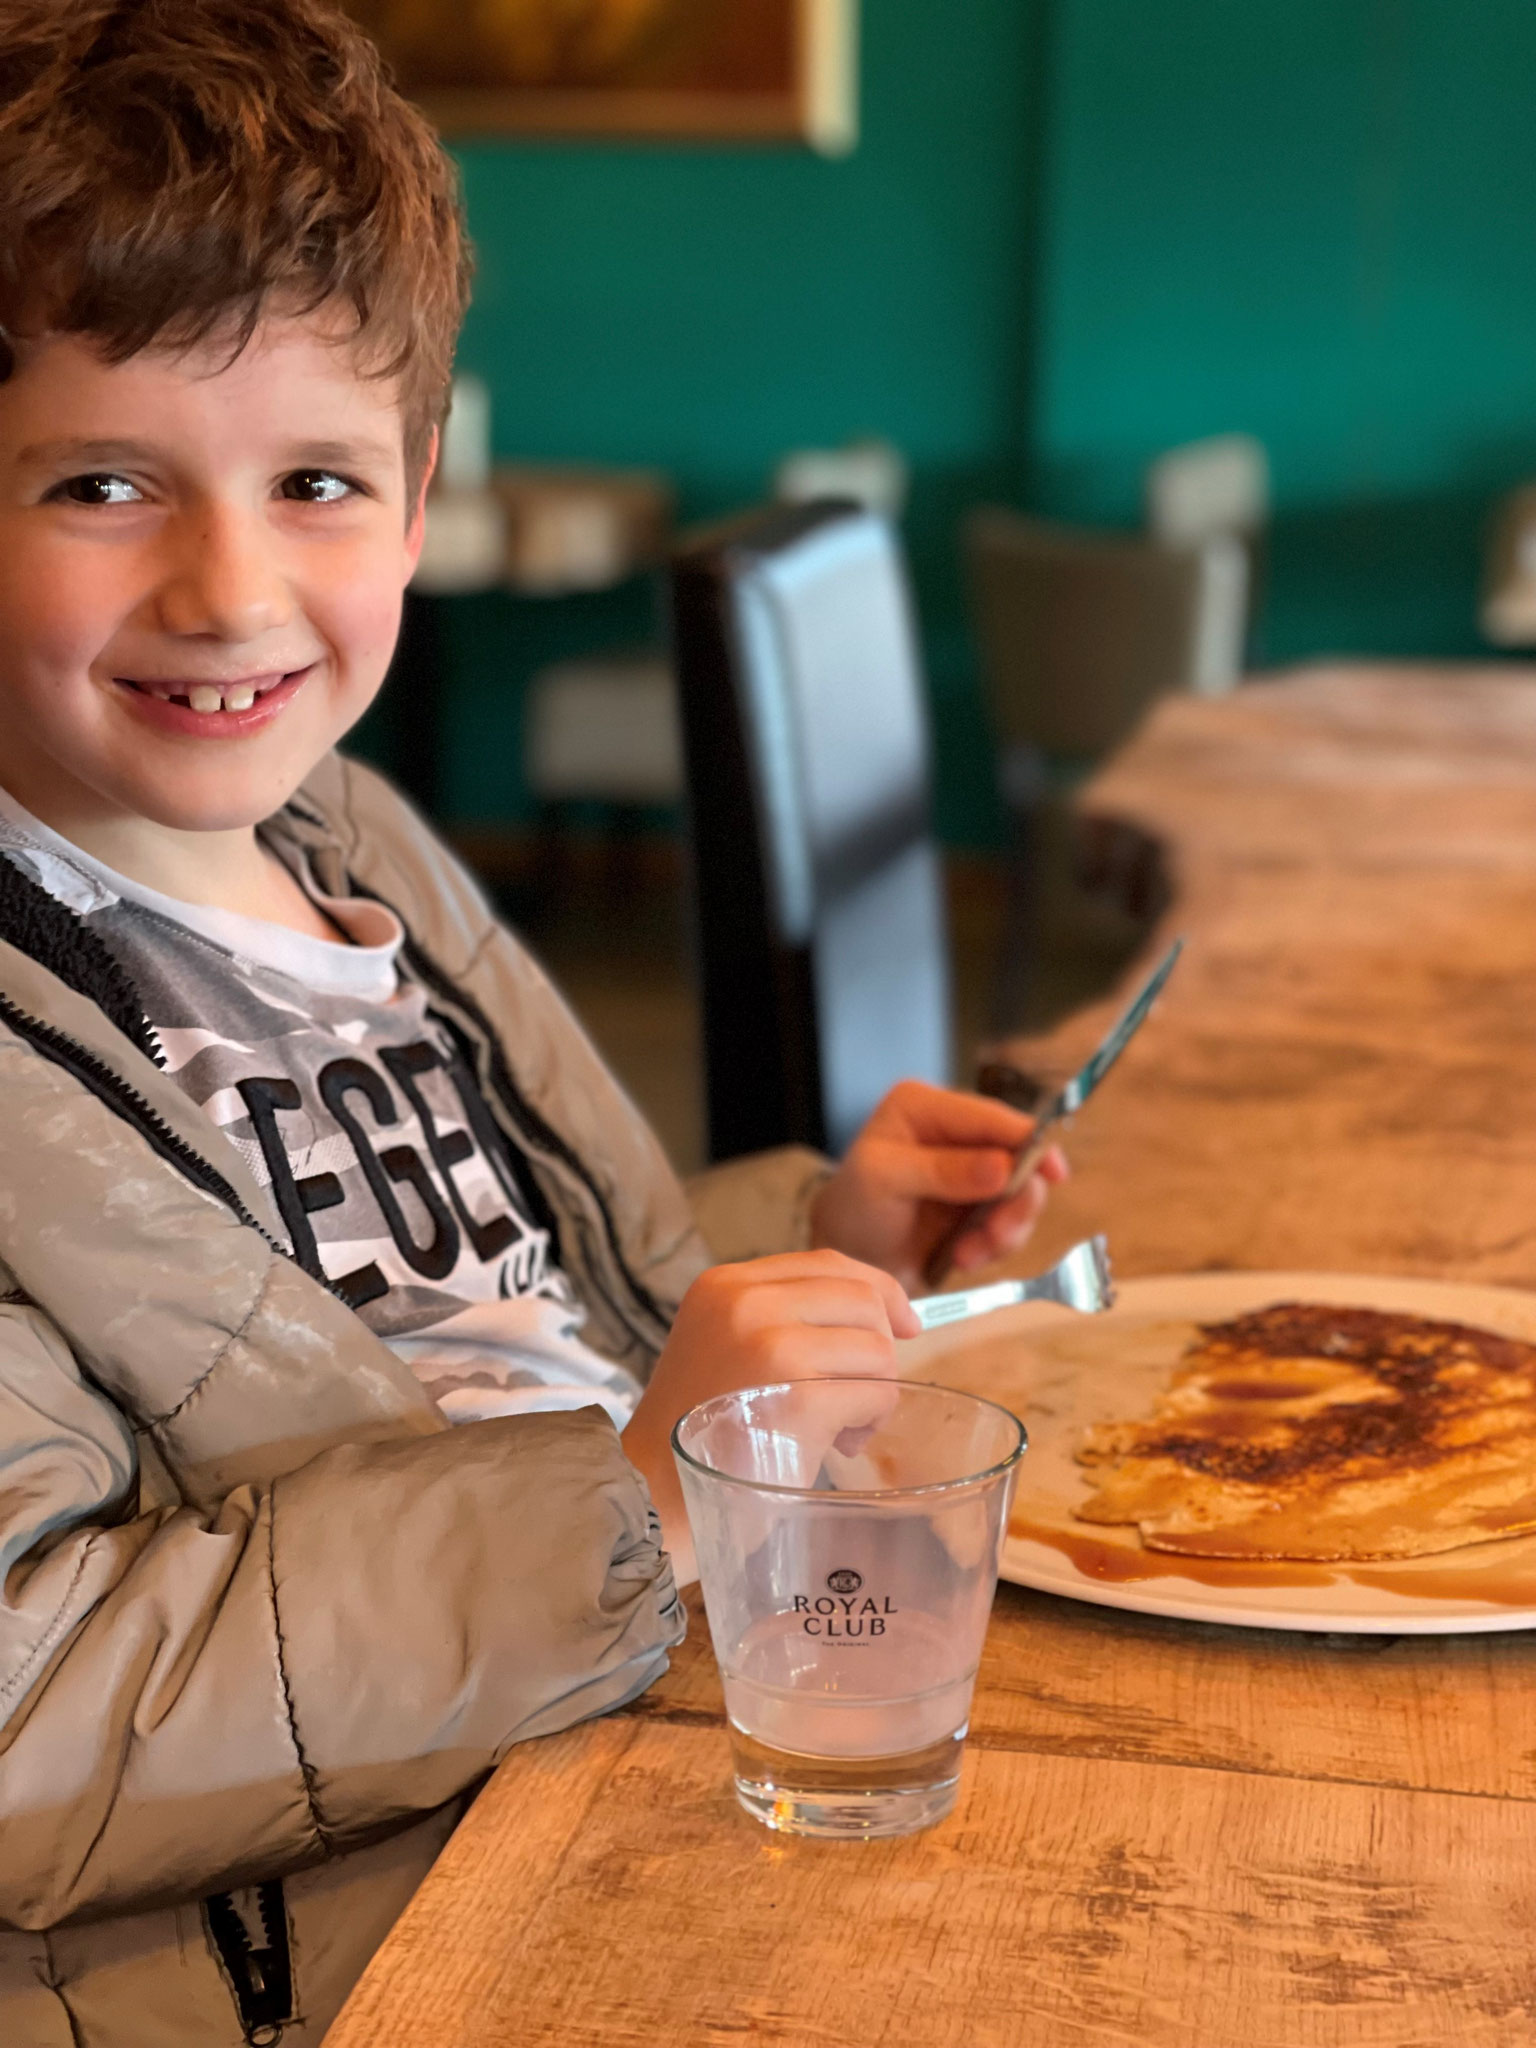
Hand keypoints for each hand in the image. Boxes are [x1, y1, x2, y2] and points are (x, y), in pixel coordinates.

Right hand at [621, 1251, 916, 1585]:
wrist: (656, 1497)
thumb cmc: (701, 1433)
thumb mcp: (725, 1346)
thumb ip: (784, 1318)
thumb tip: (887, 1313)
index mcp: (725, 1285)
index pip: (826, 1262)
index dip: (879, 1289)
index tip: (905, 1324)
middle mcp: (746, 1303)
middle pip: (862, 1301)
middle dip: (877, 1352)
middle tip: (854, 1399)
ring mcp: (771, 1346)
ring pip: (877, 1349)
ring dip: (874, 1394)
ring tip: (838, 1429)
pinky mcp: (799, 1397)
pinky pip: (876, 1394)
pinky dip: (869, 1422)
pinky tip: (836, 1445)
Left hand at [809, 1079, 1068, 1292]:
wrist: (849, 1261)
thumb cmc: (853, 1211)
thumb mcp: (883, 1181)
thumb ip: (941, 1171)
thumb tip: (1002, 1165)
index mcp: (924, 1106)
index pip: (987, 1116)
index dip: (1026, 1140)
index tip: (1051, 1171)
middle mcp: (955, 1131)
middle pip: (1017, 1153)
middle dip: (1014, 1200)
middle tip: (997, 1234)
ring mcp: (973, 1169)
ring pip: (1022, 1192)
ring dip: (1004, 1229)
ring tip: (968, 1254)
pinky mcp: (982, 1204)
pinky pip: (1013, 1222)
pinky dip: (995, 1245)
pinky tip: (964, 1257)